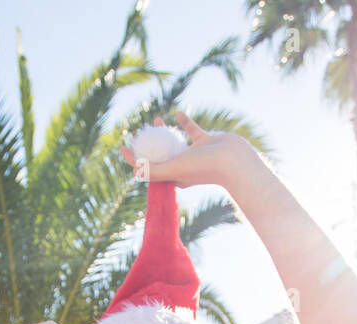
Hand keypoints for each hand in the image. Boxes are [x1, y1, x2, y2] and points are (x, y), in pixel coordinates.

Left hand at [119, 110, 256, 190]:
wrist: (233, 161)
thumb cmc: (203, 167)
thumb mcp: (173, 169)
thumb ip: (152, 170)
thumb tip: (133, 169)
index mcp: (174, 176)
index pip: (149, 168)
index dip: (134, 159)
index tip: (123, 146)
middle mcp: (183, 166)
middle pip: (160, 154)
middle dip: (147, 145)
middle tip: (137, 133)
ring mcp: (195, 153)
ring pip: (175, 141)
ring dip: (164, 132)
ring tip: (155, 120)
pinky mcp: (206, 141)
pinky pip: (192, 130)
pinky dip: (184, 122)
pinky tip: (176, 113)